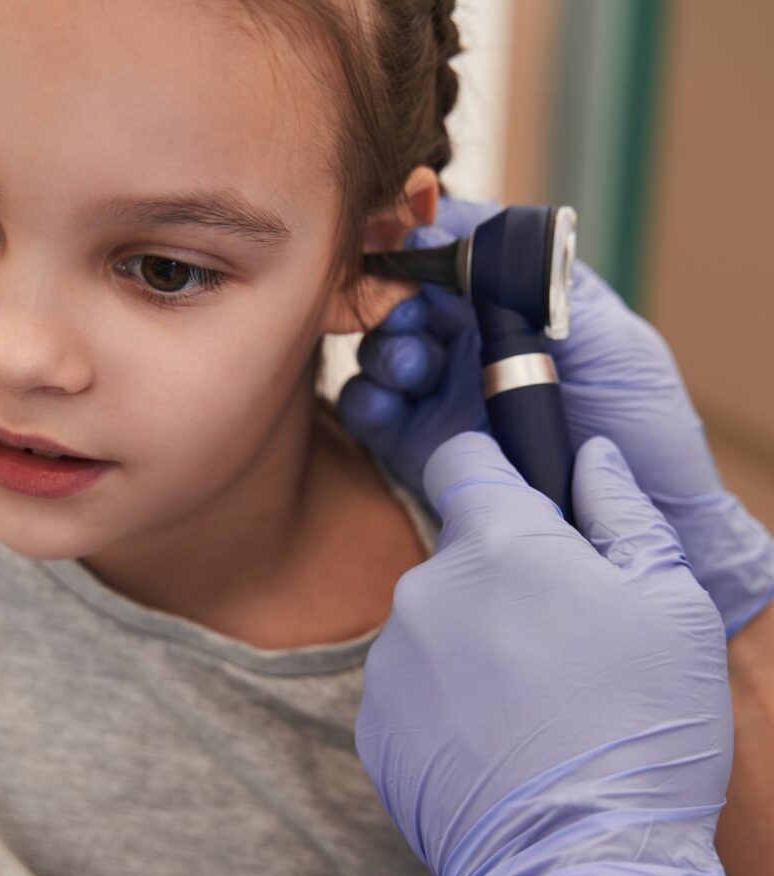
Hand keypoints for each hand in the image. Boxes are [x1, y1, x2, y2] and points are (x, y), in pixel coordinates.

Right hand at [338, 196, 773, 636]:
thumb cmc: (642, 425)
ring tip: (413, 366)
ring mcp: (442, 395)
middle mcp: (471, 347)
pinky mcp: (419, 446)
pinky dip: (364, 399)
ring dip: (382, 349)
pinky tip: (385, 402)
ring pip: (381, 352)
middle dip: (394, 299)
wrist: (643, 520)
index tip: (412, 248)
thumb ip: (544, 283)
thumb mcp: (613, 338)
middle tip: (406, 312)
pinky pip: (370, 412)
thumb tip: (464, 224)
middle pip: (406, 301)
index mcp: (514, 310)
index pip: (452, 261)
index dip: (424, 250)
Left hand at [355, 431, 731, 875]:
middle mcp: (425, 589)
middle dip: (501, 577)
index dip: (494, 469)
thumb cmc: (638, 731)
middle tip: (560, 638)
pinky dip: (445, 701)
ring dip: (472, 643)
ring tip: (532, 705)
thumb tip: (592, 459)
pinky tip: (495, 743)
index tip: (521, 500)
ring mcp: (391, 659)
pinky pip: (411, 686)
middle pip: (458, 554)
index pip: (463, 460)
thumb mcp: (669, 604)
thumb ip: (621, 512)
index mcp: (495, 542)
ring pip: (434, 623)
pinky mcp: (373, 722)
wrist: (576, 871)